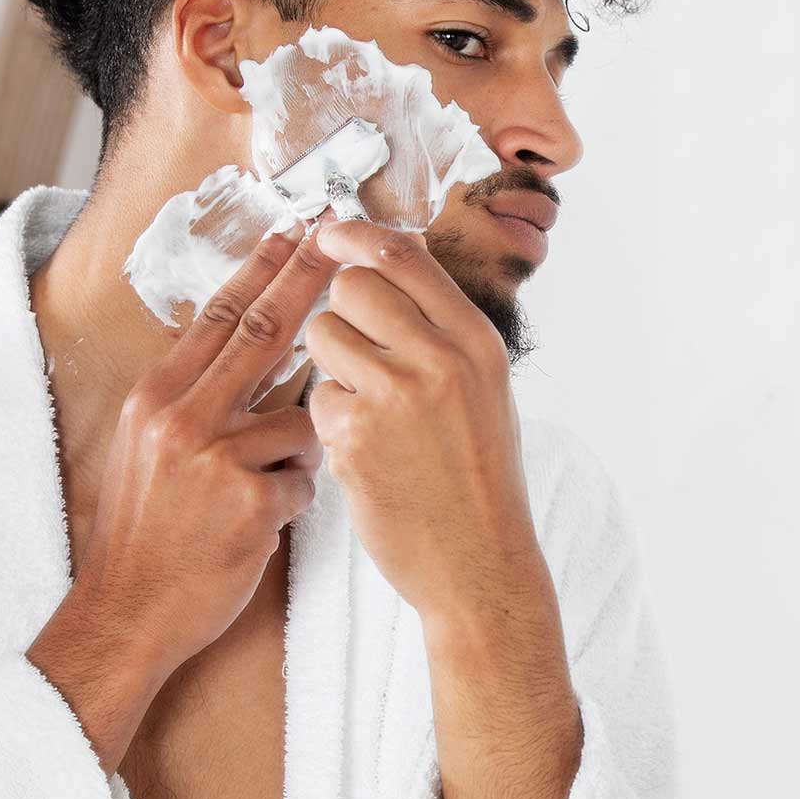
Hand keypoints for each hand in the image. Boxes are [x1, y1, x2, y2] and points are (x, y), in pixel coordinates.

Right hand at [29, 230, 338, 768]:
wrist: (128, 611)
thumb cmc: (151, 535)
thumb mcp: (151, 452)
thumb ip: (194, 402)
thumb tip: (244, 354)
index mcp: (156, 400)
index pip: (218, 317)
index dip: (261, 271)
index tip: (295, 230)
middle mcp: (180, 417)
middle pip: (260, 332)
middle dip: (306, 281)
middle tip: (341, 237)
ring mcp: (215, 458)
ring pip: (303, 421)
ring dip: (300, 455)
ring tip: (255, 496)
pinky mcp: (249, 502)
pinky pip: (305, 481)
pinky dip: (294, 501)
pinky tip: (257, 527)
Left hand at [304, 221, 542, 623]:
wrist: (481, 563)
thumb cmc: (479, 478)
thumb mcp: (484, 390)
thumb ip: (443, 330)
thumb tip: (392, 263)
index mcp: (476, 341)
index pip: (404, 256)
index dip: (354, 237)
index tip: (327, 235)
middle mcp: (441, 358)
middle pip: (352, 285)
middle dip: (339, 310)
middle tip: (357, 352)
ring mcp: (396, 396)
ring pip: (322, 336)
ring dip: (330, 366)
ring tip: (366, 408)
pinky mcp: (354, 437)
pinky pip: (315, 396)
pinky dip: (329, 420)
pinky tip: (363, 451)